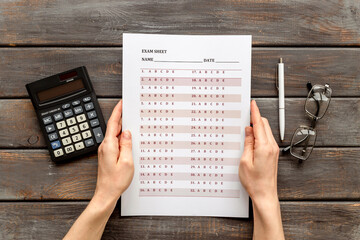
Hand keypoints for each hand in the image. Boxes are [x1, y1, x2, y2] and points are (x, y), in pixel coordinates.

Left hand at [94, 100, 133, 203]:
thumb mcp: (127, 161)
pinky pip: (115, 143)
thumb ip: (127, 145)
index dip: (118, 112)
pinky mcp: (107, 156)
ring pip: (115, 135)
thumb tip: (127, 133)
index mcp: (109, 145)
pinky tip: (128, 140)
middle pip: (113, 127)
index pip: (113, 123)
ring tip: (132, 123)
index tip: (121, 103)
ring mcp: (105, 151)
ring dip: (122, 128)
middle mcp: (105, 146)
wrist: (106, 194)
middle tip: (130, 110)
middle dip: (121, 118)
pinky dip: (121, 138)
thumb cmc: (115, 181)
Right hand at [239, 100, 283, 239]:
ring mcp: (274, 150)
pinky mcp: (273, 154)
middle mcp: (271, 147)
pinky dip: (259, 135)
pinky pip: (266, 139)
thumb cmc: (255, 182)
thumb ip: (247, 143)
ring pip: (266, 132)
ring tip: (246, 131)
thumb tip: (248, 131)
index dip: (255, 112)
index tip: (253, 104)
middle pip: (264, 125)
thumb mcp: (245, 161)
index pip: (259, 124)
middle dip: (255, 119)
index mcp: (264, 146)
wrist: (265, 194)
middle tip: (245, 116)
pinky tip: (251, 139)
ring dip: (257, 128)